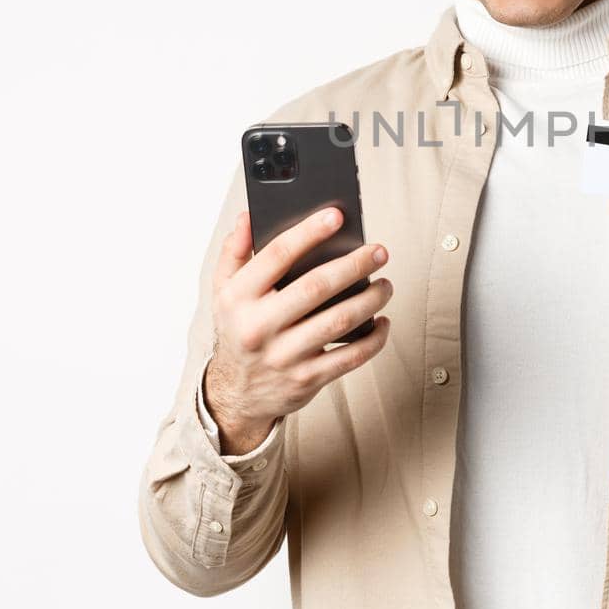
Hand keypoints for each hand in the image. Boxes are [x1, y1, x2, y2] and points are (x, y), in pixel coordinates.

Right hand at [203, 207, 393, 453]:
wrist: (236, 393)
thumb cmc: (238, 330)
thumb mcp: (223, 290)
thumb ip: (234, 252)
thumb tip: (248, 217)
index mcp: (239, 298)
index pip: (276, 256)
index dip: (308, 232)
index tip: (336, 215)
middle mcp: (259, 326)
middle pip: (316, 287)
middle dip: (354, 264)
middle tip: (379, 251)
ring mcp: (284, 355)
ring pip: (339, 321)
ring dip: (370, 299)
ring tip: (385, 285)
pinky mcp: (306, 378)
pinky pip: (350, 357)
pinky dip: (373, 339)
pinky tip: (382, 322)